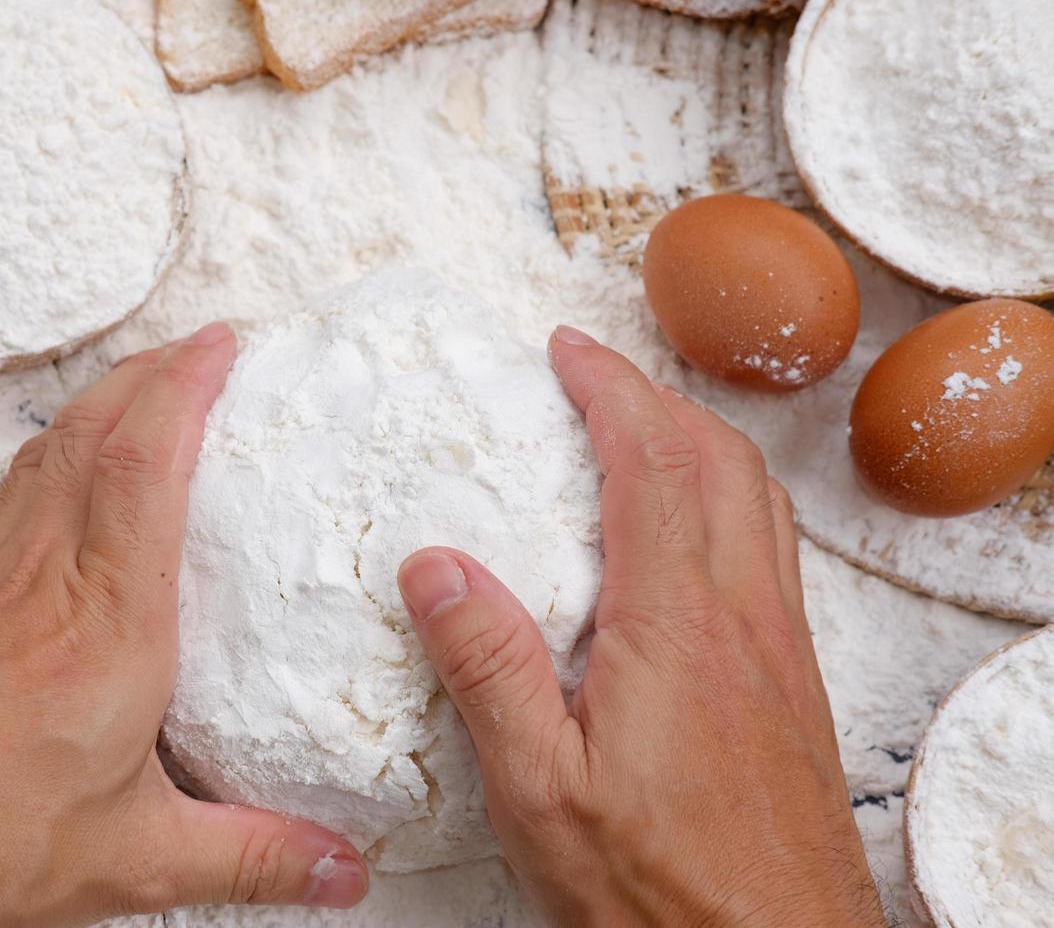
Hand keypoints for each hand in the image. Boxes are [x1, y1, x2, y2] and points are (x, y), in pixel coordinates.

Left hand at [0, 322, 367, 926]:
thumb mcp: (133, 859)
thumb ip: (250, 859)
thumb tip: (339, 874)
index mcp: (110, 621)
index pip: (151, 465)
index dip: (187, 388)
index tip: (222, 345)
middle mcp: (48, 575)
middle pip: (96, 431)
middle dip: (151, 371)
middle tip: (196, 345)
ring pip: (49, 451)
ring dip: (99, 400)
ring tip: (138, 382)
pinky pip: (11, 491)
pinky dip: (49, 452)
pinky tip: (53, 466)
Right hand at [396, 327, 886, 926]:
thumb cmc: (661, 893)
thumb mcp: (539, 790)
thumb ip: (489, 669)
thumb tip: (434, 564)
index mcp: (676, 627)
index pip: (653, 464)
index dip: (610, 390)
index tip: (566, 352)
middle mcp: (743, 621)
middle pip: (721, 462)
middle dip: (656, 398)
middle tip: (593, 379)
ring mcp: (779, 652)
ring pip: (758, 503)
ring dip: (701, 445)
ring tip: (639, 435)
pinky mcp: (792, 687)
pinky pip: (769, 554)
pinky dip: (728, 504)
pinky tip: (686, 544)